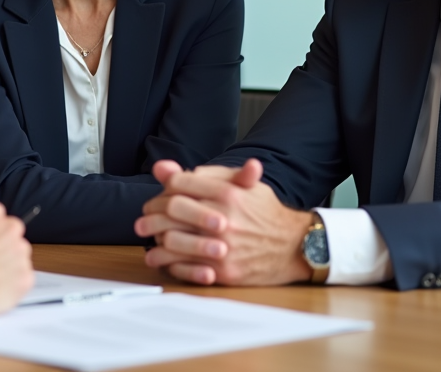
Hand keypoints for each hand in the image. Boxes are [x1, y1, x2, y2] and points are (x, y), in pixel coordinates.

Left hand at [136, 159, 311, 285]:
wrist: (296, 247)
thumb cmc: (267, 214)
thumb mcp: (246, 185)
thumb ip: (211, 174)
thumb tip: (173, 169)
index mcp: (228, 193)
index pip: (181, 183)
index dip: (164, 186)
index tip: (159, 193)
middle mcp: (225, 218)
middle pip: (172, 210)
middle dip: (152, 211)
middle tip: (144, 216)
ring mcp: (223, 246)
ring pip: (172, 239)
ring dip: (154, 237)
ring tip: (147, 236)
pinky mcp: (224, 271)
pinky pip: (184, 267)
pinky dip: (167, 262)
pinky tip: (159, 257)